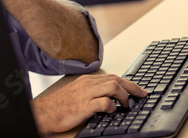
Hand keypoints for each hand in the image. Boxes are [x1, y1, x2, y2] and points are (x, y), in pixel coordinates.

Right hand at [31, 74, 147, 133]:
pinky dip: (112, 106)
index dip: (128, 83)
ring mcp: (86, 94)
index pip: (113, 77)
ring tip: (126, 105)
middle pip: (116, 80)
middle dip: (132, 87)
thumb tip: (110, 96)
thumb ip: (92, 91)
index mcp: (87, 80)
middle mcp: (88, 84)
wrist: (45, 112)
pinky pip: (104, 102)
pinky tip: (112, 111)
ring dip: (124, 96)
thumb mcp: (77, 93)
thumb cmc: (60, 105)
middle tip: (142, 95)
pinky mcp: (84, 105)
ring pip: (113, 87)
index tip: (139, 90)